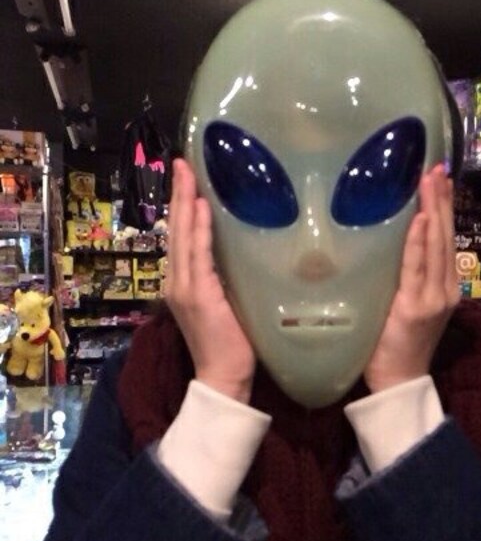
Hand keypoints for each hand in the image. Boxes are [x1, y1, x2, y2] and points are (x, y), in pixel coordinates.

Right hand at [165, 159, 254, 402]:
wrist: (223, 377)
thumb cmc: (231, 344)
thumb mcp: (226, 303)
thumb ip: (224, 278)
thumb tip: (241, 251)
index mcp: (184, 283)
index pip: (182, 238)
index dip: (183, 208)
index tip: (187, 180)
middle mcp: (178, 282)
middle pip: (177, 230)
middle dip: (179, 195)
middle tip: (182, 163)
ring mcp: (185, 288)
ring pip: (183, 237)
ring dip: (186, 203)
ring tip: (187, 173)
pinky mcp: (199, 295)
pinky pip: (199, 255)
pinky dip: (200, 230)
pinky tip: (202, 207)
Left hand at [364, 165, 459, 393]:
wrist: (399, 381)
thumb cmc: (395, 343)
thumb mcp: (406, 304)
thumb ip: (405, 276)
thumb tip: (389, 243)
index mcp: (443, 286)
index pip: (444, 239)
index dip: (443, 207)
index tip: (438, 178)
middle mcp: (445, 288)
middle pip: (445, 236)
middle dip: (441, 199)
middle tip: (436, 168)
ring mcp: (435, 297)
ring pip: (437, 246)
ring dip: (433, 210)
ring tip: (430, 180)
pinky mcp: (417, 307)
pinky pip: (417, 268)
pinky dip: (420, 243)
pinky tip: (420, 219)